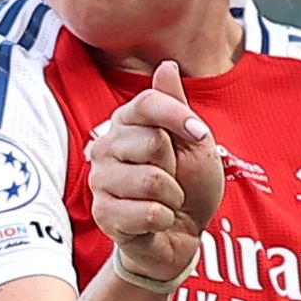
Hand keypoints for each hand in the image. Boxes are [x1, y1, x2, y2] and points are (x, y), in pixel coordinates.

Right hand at [87, 61, 226, 287]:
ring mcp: (100, 180)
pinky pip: (149, 212)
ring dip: (173, 196)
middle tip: (172, 179)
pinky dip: (165, 219)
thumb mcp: (193, 144)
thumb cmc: (188, 186)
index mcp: (126, 123)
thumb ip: (177, 107)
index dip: (178, 116)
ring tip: (166, 201)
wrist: (180, 235)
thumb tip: (166, 66)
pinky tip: (156, 221)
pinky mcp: (103, 213)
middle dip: (175, 166)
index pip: (147, 103)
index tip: (200, 134)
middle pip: (152, 142)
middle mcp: (106, 147)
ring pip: (151, 180)